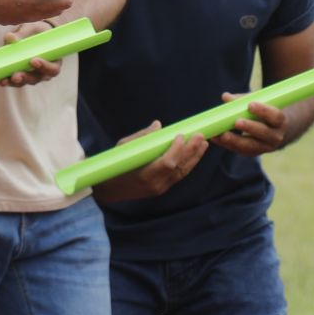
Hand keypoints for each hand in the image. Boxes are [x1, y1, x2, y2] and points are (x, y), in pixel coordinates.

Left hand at [0, 20, 63, 87]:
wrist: (31, 34)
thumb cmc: (36, 32)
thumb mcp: (32, 29)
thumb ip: (22, 33)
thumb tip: (10, 37)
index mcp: (53, 60)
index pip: (53, 68)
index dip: (45, 67)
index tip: (33, 60)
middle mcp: (44, 71)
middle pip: (37, 78)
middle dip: (26, 77)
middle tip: (17, 75)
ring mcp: (33, 75)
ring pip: (26, 81)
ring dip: (15, 82)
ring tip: (5, 80)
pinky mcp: (22, 76)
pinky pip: (16, 81)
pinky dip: (9, 81)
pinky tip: (2, 81)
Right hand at [92, 122, 208, 202]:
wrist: (109, 189)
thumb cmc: (115, 165)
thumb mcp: (123, 148)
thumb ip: (142, 137)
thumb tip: (158, 125)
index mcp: (143, 175)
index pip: (167, 163)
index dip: (177, 150)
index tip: (181, 135)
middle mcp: (154, 184)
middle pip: (178, 168)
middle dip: (191, 151)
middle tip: (201, 135)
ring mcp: (160, 188)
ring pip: (182, 172)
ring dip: (194, 157)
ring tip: (203, 143)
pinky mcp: (163, 188)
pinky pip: (179, 176)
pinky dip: (188, 164)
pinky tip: (195, 154)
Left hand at [212, 95, 288, 157]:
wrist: (275, 130)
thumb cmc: (265, 112)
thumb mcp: (260, 104)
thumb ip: (243, 100)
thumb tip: (226, 97)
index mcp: (280, 122)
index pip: (275, 117)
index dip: (263, 111)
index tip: (250, 105)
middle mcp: (275, 137)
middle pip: (264, 133)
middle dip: (249, 127)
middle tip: (236, 122)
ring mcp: (264, 147)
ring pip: (250, 146)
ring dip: (235, 140)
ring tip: (222, 134)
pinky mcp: (252, 153)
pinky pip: (240, 150)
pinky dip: (227, 144)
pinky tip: (216, 138)